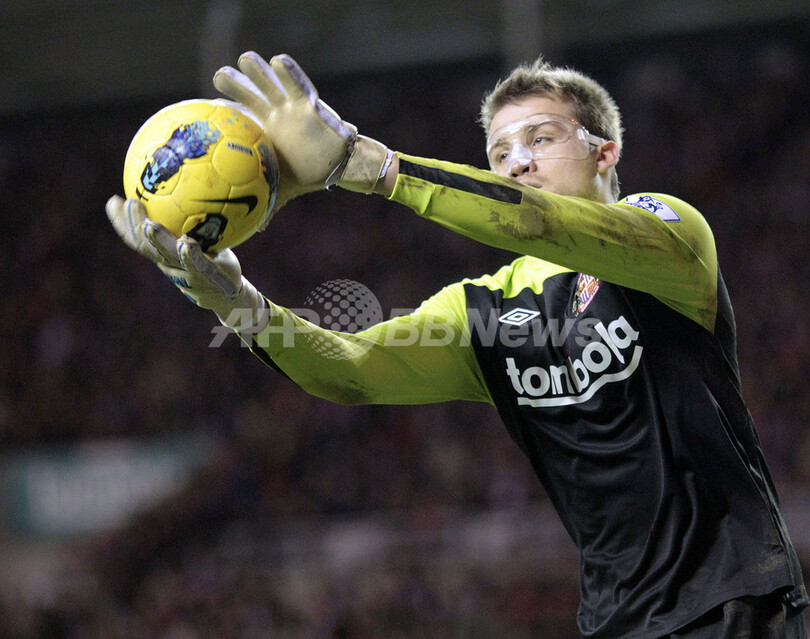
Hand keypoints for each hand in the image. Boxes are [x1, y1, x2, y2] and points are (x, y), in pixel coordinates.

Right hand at [106, 196, 264, 329]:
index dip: (122, 222)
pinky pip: (194, 264)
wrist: (227, 293)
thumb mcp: (199, 239)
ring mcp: (185, 270)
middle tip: (130, 202)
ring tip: (149, 225)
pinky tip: (185, 242)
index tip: (113, 201)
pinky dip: (188, 254)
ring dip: (156, 240)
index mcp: (163, 253)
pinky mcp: (205, 275)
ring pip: (165, 255)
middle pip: (145, 245)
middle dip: (134, 224)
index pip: (136, 238)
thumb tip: (185, 189)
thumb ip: (189, 222)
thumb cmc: (211, 261)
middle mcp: (169, 263)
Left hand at [213, 52, 390, 209]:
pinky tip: (278, 61)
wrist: (339, 166)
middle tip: (218, 76)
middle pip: (251, 96)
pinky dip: (289, 73)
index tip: (204, 109)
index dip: (224, 113)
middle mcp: (275, 117)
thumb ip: (268, 205)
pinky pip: (298, 85)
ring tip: (245, 59)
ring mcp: (291, 108)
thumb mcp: (284, 190)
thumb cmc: (309, 176)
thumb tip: (255, 230)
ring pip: (271, 85)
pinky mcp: (310, 104)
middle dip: (235, 84)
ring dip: (259, 71)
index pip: (240, 120)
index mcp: (264, 133)